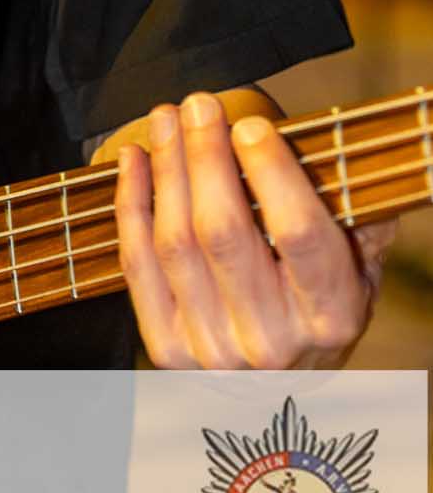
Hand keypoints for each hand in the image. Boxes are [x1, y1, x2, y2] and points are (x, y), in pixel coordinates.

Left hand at [110, 91, 397, 368]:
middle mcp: (271, 340)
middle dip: (205, 156)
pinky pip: (137, 266)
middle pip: (223, 231)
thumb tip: (344, 157)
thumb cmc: (319, 308)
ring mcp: (214, 349)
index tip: (250, 123)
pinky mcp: (168, 350)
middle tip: (198, 104)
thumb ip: (360, 219)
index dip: (271, 172)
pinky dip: (131, 205)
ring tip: (166, 118)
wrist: (279, 388)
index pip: (298, 234)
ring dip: (166, 169)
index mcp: (330, 315)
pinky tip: (134, 160)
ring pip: (175, 242)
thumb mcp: (361, 271)